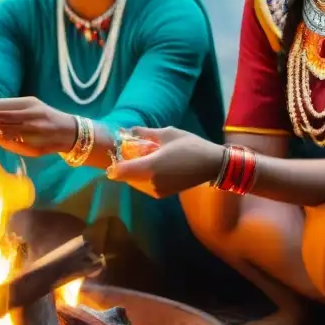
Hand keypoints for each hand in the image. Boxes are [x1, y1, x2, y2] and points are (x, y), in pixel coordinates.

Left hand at [0, 97, 76, 157]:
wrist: (67, 133)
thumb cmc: (46, 116)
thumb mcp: (32, 105)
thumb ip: (12, 106)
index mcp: (30, 105)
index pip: (2, 105)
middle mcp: (32, 118)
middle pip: (1, 118)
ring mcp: (32, 134)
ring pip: (4, 132)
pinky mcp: (32, 148)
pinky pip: (10, 143)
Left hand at [105, 126, 224, 198]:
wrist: (212, 164)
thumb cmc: (190, 146)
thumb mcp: (167, 133)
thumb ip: (144, 133)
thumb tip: (126, 130)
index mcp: (149, 167)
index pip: (119, 172)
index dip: (113, 164)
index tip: (116, 154)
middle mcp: (150, 183)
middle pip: (126, 177)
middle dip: (125, 166)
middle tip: (132, 152)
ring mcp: (156, 191)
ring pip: (135, 182)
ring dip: (134, 172)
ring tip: (145, 157)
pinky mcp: (163, 194)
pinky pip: (144, 186)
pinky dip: (143, 177)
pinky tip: (154, 165)